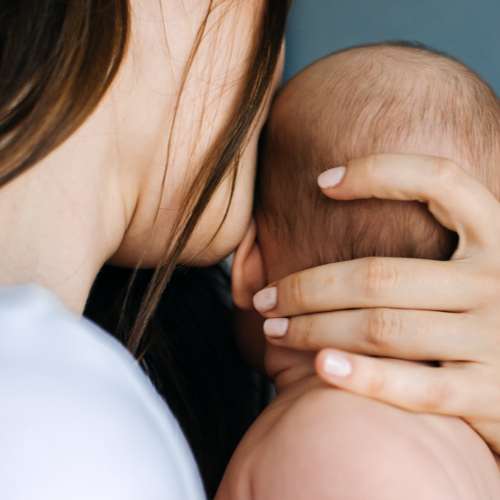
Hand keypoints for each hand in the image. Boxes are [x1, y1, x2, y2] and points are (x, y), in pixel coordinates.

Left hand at [252, 154, 499, 455]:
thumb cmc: (482, 319)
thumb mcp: (472, 270)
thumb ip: (429, 247)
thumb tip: (336, 205)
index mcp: (497, 237)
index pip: (441, 181)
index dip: (379, 172)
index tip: (321, 183)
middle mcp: (499, 281)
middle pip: (379, 276)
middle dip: (307, 287)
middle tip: (265, 299)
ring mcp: (495, 338)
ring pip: (382, 328)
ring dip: (315, 329)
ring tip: (274, 330)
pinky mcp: (491, 396)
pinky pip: (415, 387)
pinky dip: (363, 377)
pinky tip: (322, 367)